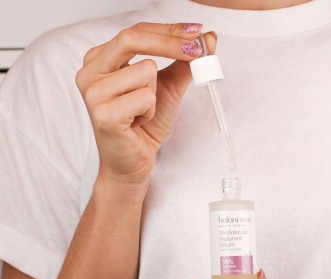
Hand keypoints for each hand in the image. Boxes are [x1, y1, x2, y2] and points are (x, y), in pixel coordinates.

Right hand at [75, 23, 215, 196]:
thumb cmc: (145, 124)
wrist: (134, 162)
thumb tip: (207, 38)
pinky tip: (137, 123)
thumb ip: (184, 62)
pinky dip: (150, 112)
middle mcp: (89, 71)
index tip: (196, 31)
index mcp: (99, 59)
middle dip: (170, 43)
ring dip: (155, 95)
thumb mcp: (168, 87)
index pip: (136, 31)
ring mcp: (92, 92)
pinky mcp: (102, 114)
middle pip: (132, 39)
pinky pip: (144, 98)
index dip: (168, 30)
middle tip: (197, 51)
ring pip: (145, 71)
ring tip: (142, 112)